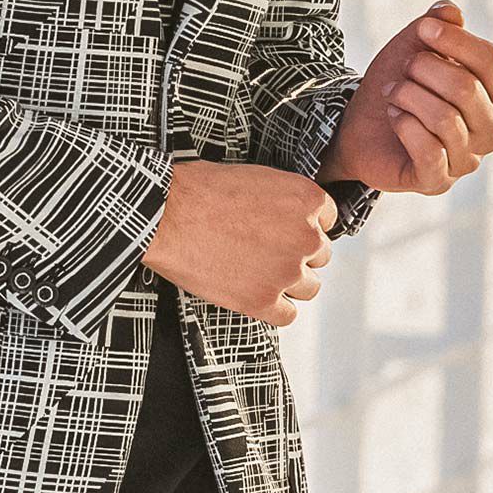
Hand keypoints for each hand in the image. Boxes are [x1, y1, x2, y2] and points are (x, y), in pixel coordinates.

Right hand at [142, 158, 335, 327]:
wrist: (164, 215)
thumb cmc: (199, 189)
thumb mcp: (253, 177)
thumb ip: (282, 199)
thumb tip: (288, 216)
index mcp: (306, 199)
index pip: (328, 220)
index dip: (303, 224)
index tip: (284, 228)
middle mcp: (305, 237)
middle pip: (319, 255)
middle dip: (295, 252)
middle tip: (265, 249)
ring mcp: (286, 271)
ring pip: (308, 287)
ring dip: (288, 281)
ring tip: (259, 272)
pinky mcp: (262, 300)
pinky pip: (287, 315)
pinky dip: (274, 307)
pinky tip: (254, 293)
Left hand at [316, 0, 492, 196]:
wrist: (358, 124)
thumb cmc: (399, 83)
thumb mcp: (412, 47)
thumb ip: (435, 26)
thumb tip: (450, 10)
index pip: (492, 61)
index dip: (455, 40)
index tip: (423, 29)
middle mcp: (491, 129)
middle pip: (466, 88)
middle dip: (423, 69)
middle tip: (404, 69)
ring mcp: (468, 159)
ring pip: (445, 118)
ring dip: (408, 95)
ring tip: (392, 91)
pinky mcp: (438, 181)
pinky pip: (430, 151)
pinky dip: (404, 125)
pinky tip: (394, 116)